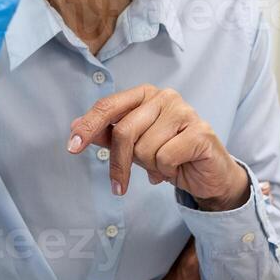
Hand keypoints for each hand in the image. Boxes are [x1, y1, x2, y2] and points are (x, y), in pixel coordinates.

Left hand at [68, 85, 248, 209]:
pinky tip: (178, 168)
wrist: (208, 175)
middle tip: (120, 185)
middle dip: (120, 163)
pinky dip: (166, 171)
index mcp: (145, 94)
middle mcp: (164, 97)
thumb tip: (74, 126)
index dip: (88, 127)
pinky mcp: (200, 132)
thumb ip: (107, 135)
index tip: (72, 148)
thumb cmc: (169, 155)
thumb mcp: (133, 146)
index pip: (108, 106)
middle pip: (124, 131)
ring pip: (145, 148)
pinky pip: (165, 157)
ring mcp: (184, 112)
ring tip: (163, 166)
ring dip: (150, 167)